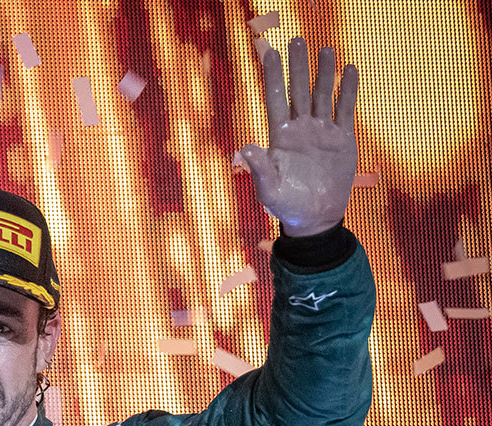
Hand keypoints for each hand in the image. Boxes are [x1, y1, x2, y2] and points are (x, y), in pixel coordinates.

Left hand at [237, 37, 358, 237]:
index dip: (272, 76)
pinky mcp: (342, 138)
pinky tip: (349, 70)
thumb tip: (244, 148)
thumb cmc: (286, 205)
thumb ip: (258, 168)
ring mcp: (321, 131)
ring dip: (324, 73)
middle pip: (298, 91)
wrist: (315, 217)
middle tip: (296, 39)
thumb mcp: (268, 189)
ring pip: (323, 95)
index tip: (268, 52)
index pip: (274, 99)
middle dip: (297, 66)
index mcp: (279, 136)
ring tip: (325, 49)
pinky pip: (345, 109)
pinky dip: (348, 90)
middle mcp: (300, 128)